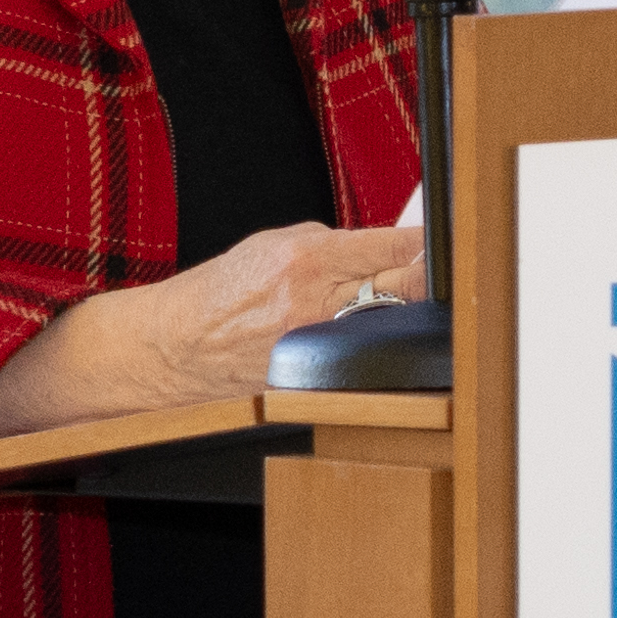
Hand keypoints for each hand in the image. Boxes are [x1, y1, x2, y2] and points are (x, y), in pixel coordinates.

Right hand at [0, 220, 429, 434]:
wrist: (173, 347)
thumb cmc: (218, 291)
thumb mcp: (272, 244)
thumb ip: (330, 242)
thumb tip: (378, 245)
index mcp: (309, 259)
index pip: (395, 248)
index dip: (428, 244)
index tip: (443, 239)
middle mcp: (317, 304)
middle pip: (404, 290)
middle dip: (426, 279)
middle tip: (439, 271)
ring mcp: (317, 346)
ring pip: (387, 326)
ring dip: (402, 314)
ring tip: (405, 303)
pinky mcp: (313, 378)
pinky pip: (358, 356)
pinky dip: (369, 344)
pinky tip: (368, 337)